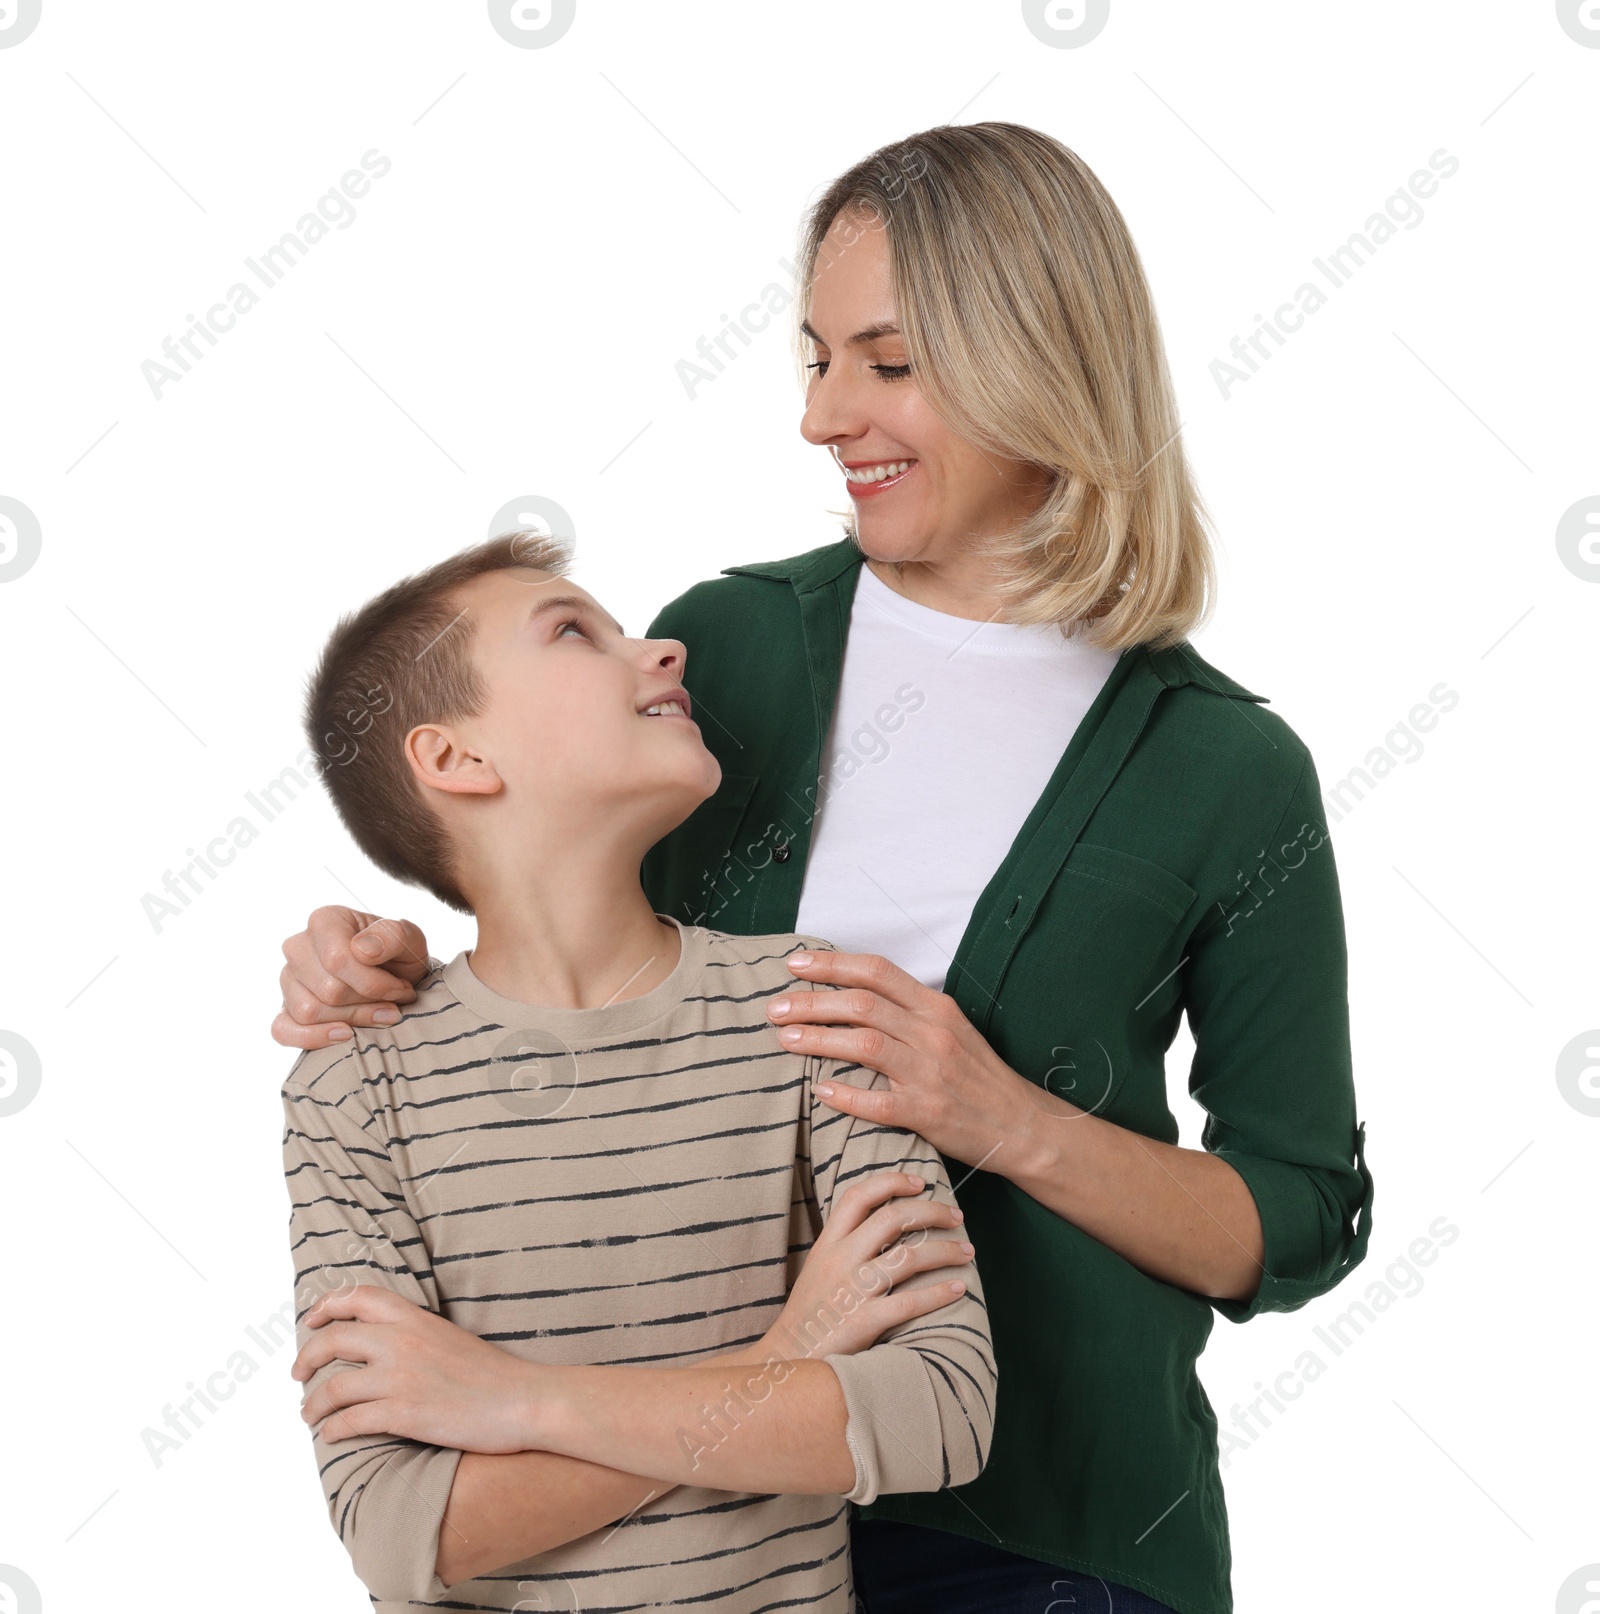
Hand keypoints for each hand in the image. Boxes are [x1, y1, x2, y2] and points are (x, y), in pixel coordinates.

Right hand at [273, 906, 432, 1048]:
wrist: (397, 978)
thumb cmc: (399, 955)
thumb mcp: (410, 939)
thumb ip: (393, 936)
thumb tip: (362, 951)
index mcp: (325, 921)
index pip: (337, 959)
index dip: (374, 982)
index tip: (402, 988)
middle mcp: (298, 947)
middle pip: (328, 990)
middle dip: (369, 1003)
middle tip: (396, 1003)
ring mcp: (288, 979)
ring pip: (309, 1012)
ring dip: (353, 1020)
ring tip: (383, 1013)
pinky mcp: (285, 1009)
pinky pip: (283, 1030)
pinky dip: (314, 1038)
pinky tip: (346, 1035)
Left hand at [292, 1285, 537, 1452]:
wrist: (522, 1400)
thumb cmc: (492, 1374)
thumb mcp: (448, 1336)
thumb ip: (415, 1335)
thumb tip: (383, 1345)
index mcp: (415, 1318)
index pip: (359, 1296)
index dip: (328, 1306)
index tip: (312, 1320)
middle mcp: (402, 1341)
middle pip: (333, 1340)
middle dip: (306, 1358)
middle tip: (298, 1374)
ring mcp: (400, 1378)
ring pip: (333, 1386)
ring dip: (312, 1403)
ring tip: (309, 1414)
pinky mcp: (403, 1413)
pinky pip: (350, 1421)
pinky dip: (331, 1429)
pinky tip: (330, 1434)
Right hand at [760, 1171, 972, 1360]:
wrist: (789, 1356)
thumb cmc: (810, 1311)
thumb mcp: (819, 1265)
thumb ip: (846, 1243)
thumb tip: (888, 1222)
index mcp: (828, 1242)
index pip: (859, 1196)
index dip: (892, 1182)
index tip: (921, 1182)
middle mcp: (840, 1260)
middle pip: (892, 1219)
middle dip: (932, 1212)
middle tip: (957, 1216)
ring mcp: (853, 1290)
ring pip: (908, 1257)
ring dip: (945, 1251)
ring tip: (967, 1251)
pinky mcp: (864, 1322)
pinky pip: (910, 1302)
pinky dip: (939, 1293)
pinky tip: (958, 1288)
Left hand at [770, 950, 1043, 1174]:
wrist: (1021, 1124)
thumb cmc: (978, 1075)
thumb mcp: (950, 1028)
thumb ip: (907, 1009)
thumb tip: (852, 993)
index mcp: (936, 1006)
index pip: (876, 972)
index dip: (832, 964)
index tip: (794, 963)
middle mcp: (932, 1033)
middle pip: (861, 1004)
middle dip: (811, 1002)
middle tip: (775, 1008)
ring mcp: (930, 1073)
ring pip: (864, 1045)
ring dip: (817, 1040)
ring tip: (784, 1039)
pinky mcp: (928, 1112)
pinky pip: (878, 1101)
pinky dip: (845, 1095)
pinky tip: (820, 1091)